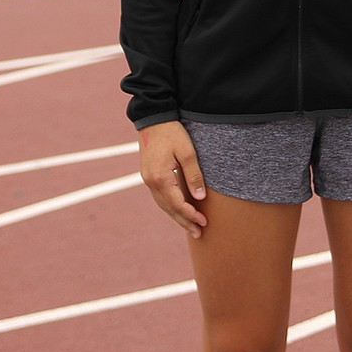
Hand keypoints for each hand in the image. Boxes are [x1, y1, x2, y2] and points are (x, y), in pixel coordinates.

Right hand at [137, 120, 207, 238]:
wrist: (153, 117)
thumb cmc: (172, 132)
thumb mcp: (187, 152)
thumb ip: (193, 175)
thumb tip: (199, 198)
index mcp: (161, 178)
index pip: (177, 204)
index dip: (191, 215)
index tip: (203, 222)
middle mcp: (151, 182)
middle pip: (169, 209)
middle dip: (184, 222)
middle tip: (198, 233)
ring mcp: (147, 179)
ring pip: (163, 205)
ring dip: (176, 216)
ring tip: (190, 226)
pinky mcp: (148, 175)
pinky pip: (159, 197)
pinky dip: (169, 206)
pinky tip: (177, 209)